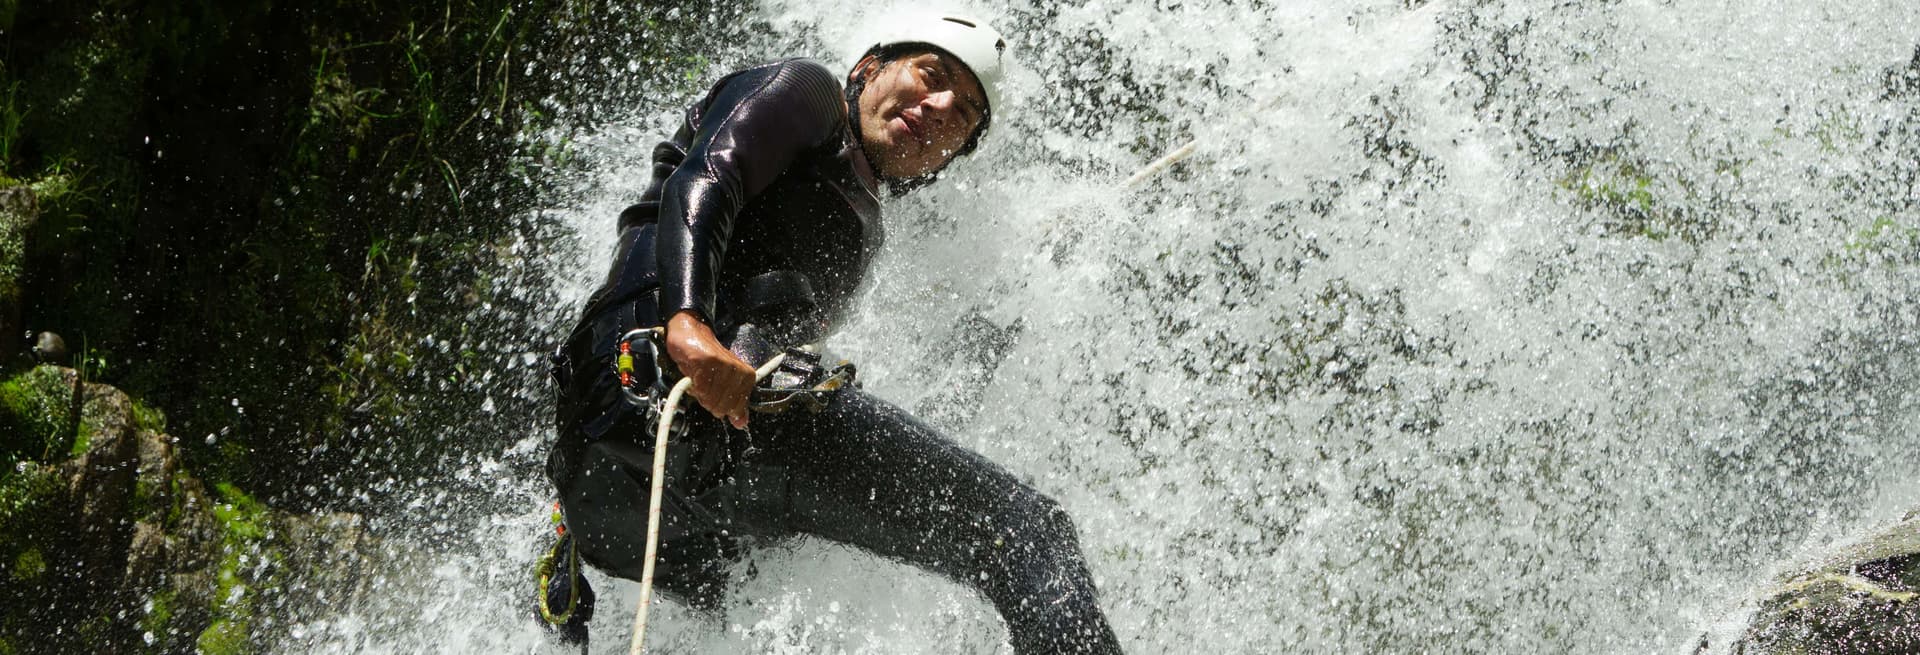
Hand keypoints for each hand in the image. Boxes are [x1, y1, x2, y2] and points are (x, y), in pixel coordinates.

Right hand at [664, 310, 755, 427]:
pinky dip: (692, 387)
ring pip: (710, 399)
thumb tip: (741, 424)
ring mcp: (722, 365)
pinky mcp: (706, 360)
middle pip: (722, 406)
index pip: (736, 408)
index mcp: (746, 376)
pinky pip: (699, 388)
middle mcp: (738, 370)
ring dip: (699, 393)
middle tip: (705, 385)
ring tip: (699, 379)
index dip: (721, 406)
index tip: (715, 393)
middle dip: (708, 401)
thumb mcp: (724, 383)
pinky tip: (693, 376)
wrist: (691, 332)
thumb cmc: (707, 359)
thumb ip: (734, 403)